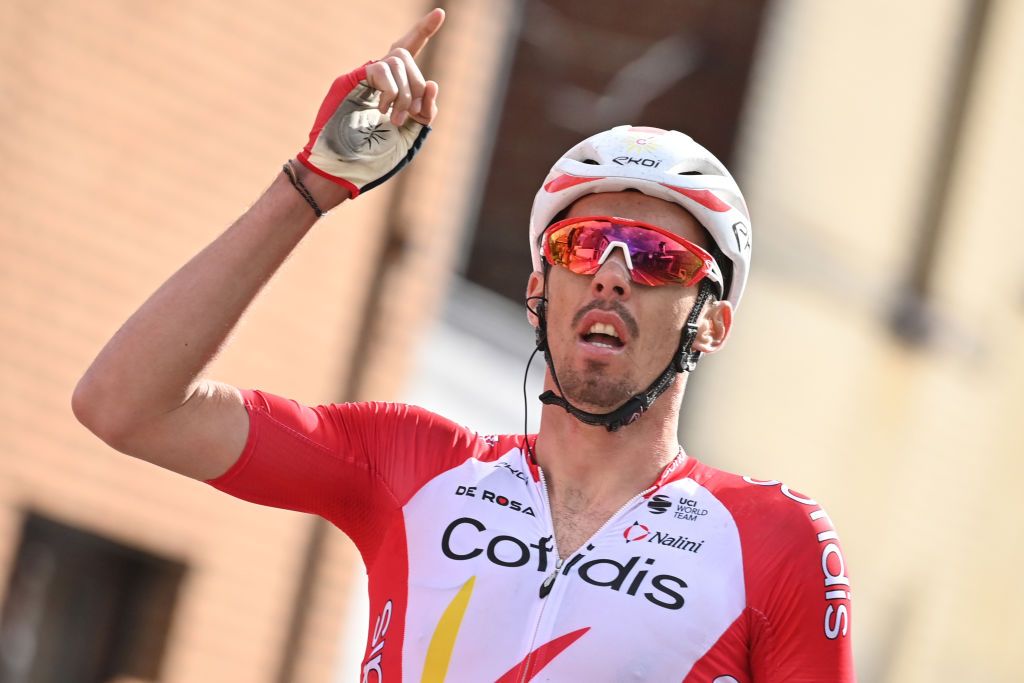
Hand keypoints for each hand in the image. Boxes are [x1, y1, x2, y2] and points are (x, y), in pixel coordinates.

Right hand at [297, 9, 444, 199]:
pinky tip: (382, 110)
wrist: (345, 168)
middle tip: (410, 116)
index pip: (410, 52)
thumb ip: (425, 111)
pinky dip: (390, 90)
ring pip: (397, 61)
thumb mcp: (412, 134)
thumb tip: (433, 82)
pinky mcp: (350, 79)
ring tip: (393, 119)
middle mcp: (378, 79)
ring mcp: (363, 78)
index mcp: (394, 89)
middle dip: (417, 86)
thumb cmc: (375, 158)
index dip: (423, 32)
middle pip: (407, 58)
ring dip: (404, 94)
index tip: (440, 13)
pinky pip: (382, 69)